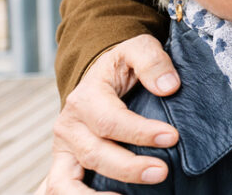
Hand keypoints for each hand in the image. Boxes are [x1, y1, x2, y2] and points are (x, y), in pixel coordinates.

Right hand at [47, 35, 179, 190]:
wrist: (101, 75)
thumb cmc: (122, 65)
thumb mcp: (138, 49)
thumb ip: (153, 61)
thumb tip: (168, 86)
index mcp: (86, 97)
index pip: (111, 121)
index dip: (141, 132)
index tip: (172, 137)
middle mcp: (69, 125)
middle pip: (95, 154)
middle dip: (129, 167)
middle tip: (162, 171)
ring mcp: (64, 148)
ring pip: (66, 182)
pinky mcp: (64, 164)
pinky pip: (59, 189)